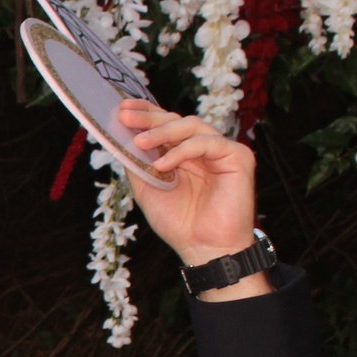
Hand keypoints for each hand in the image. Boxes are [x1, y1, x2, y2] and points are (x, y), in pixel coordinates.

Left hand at [116, 98, 259, 268]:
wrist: (205, 250)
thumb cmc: (179, 223)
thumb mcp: (147, 190)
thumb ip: (137, 165)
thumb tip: (119, 139)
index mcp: (183, 154)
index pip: (165, 125)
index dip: (146, 113)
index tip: (122, 107)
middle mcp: (202, 148)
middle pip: (176, 120)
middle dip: (149, 117)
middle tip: (126, 116)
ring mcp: (221, 151)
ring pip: (192, 126)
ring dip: (163, 131)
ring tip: (140, 142)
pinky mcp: (238, 157)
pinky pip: (207, 143)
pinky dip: (183, 150)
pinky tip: (164, 164)